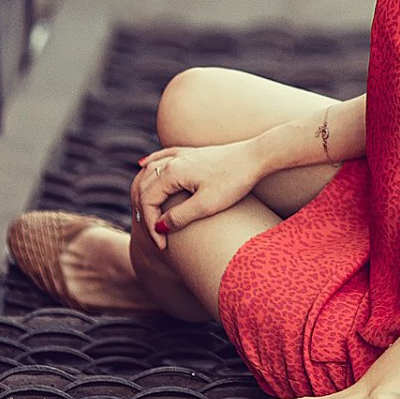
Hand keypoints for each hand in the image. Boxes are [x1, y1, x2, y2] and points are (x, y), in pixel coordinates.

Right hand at [130, 140, 264, 247]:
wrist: (256, 156)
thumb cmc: (234, 181)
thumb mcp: (207, 205)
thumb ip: (180, 217)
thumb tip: (159, 227)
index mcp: (172, 173)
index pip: (147, 201)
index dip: (150, 226)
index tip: (163, 245)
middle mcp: (173, 161)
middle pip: (144, 187)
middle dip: (145, 213)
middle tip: (156, 237)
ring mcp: (182, 155)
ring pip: (150, 172)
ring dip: (143, 192)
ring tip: (145, 214)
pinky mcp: (192, 153)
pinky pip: (162, 157)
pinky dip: (150, 164)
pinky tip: (142, 165)